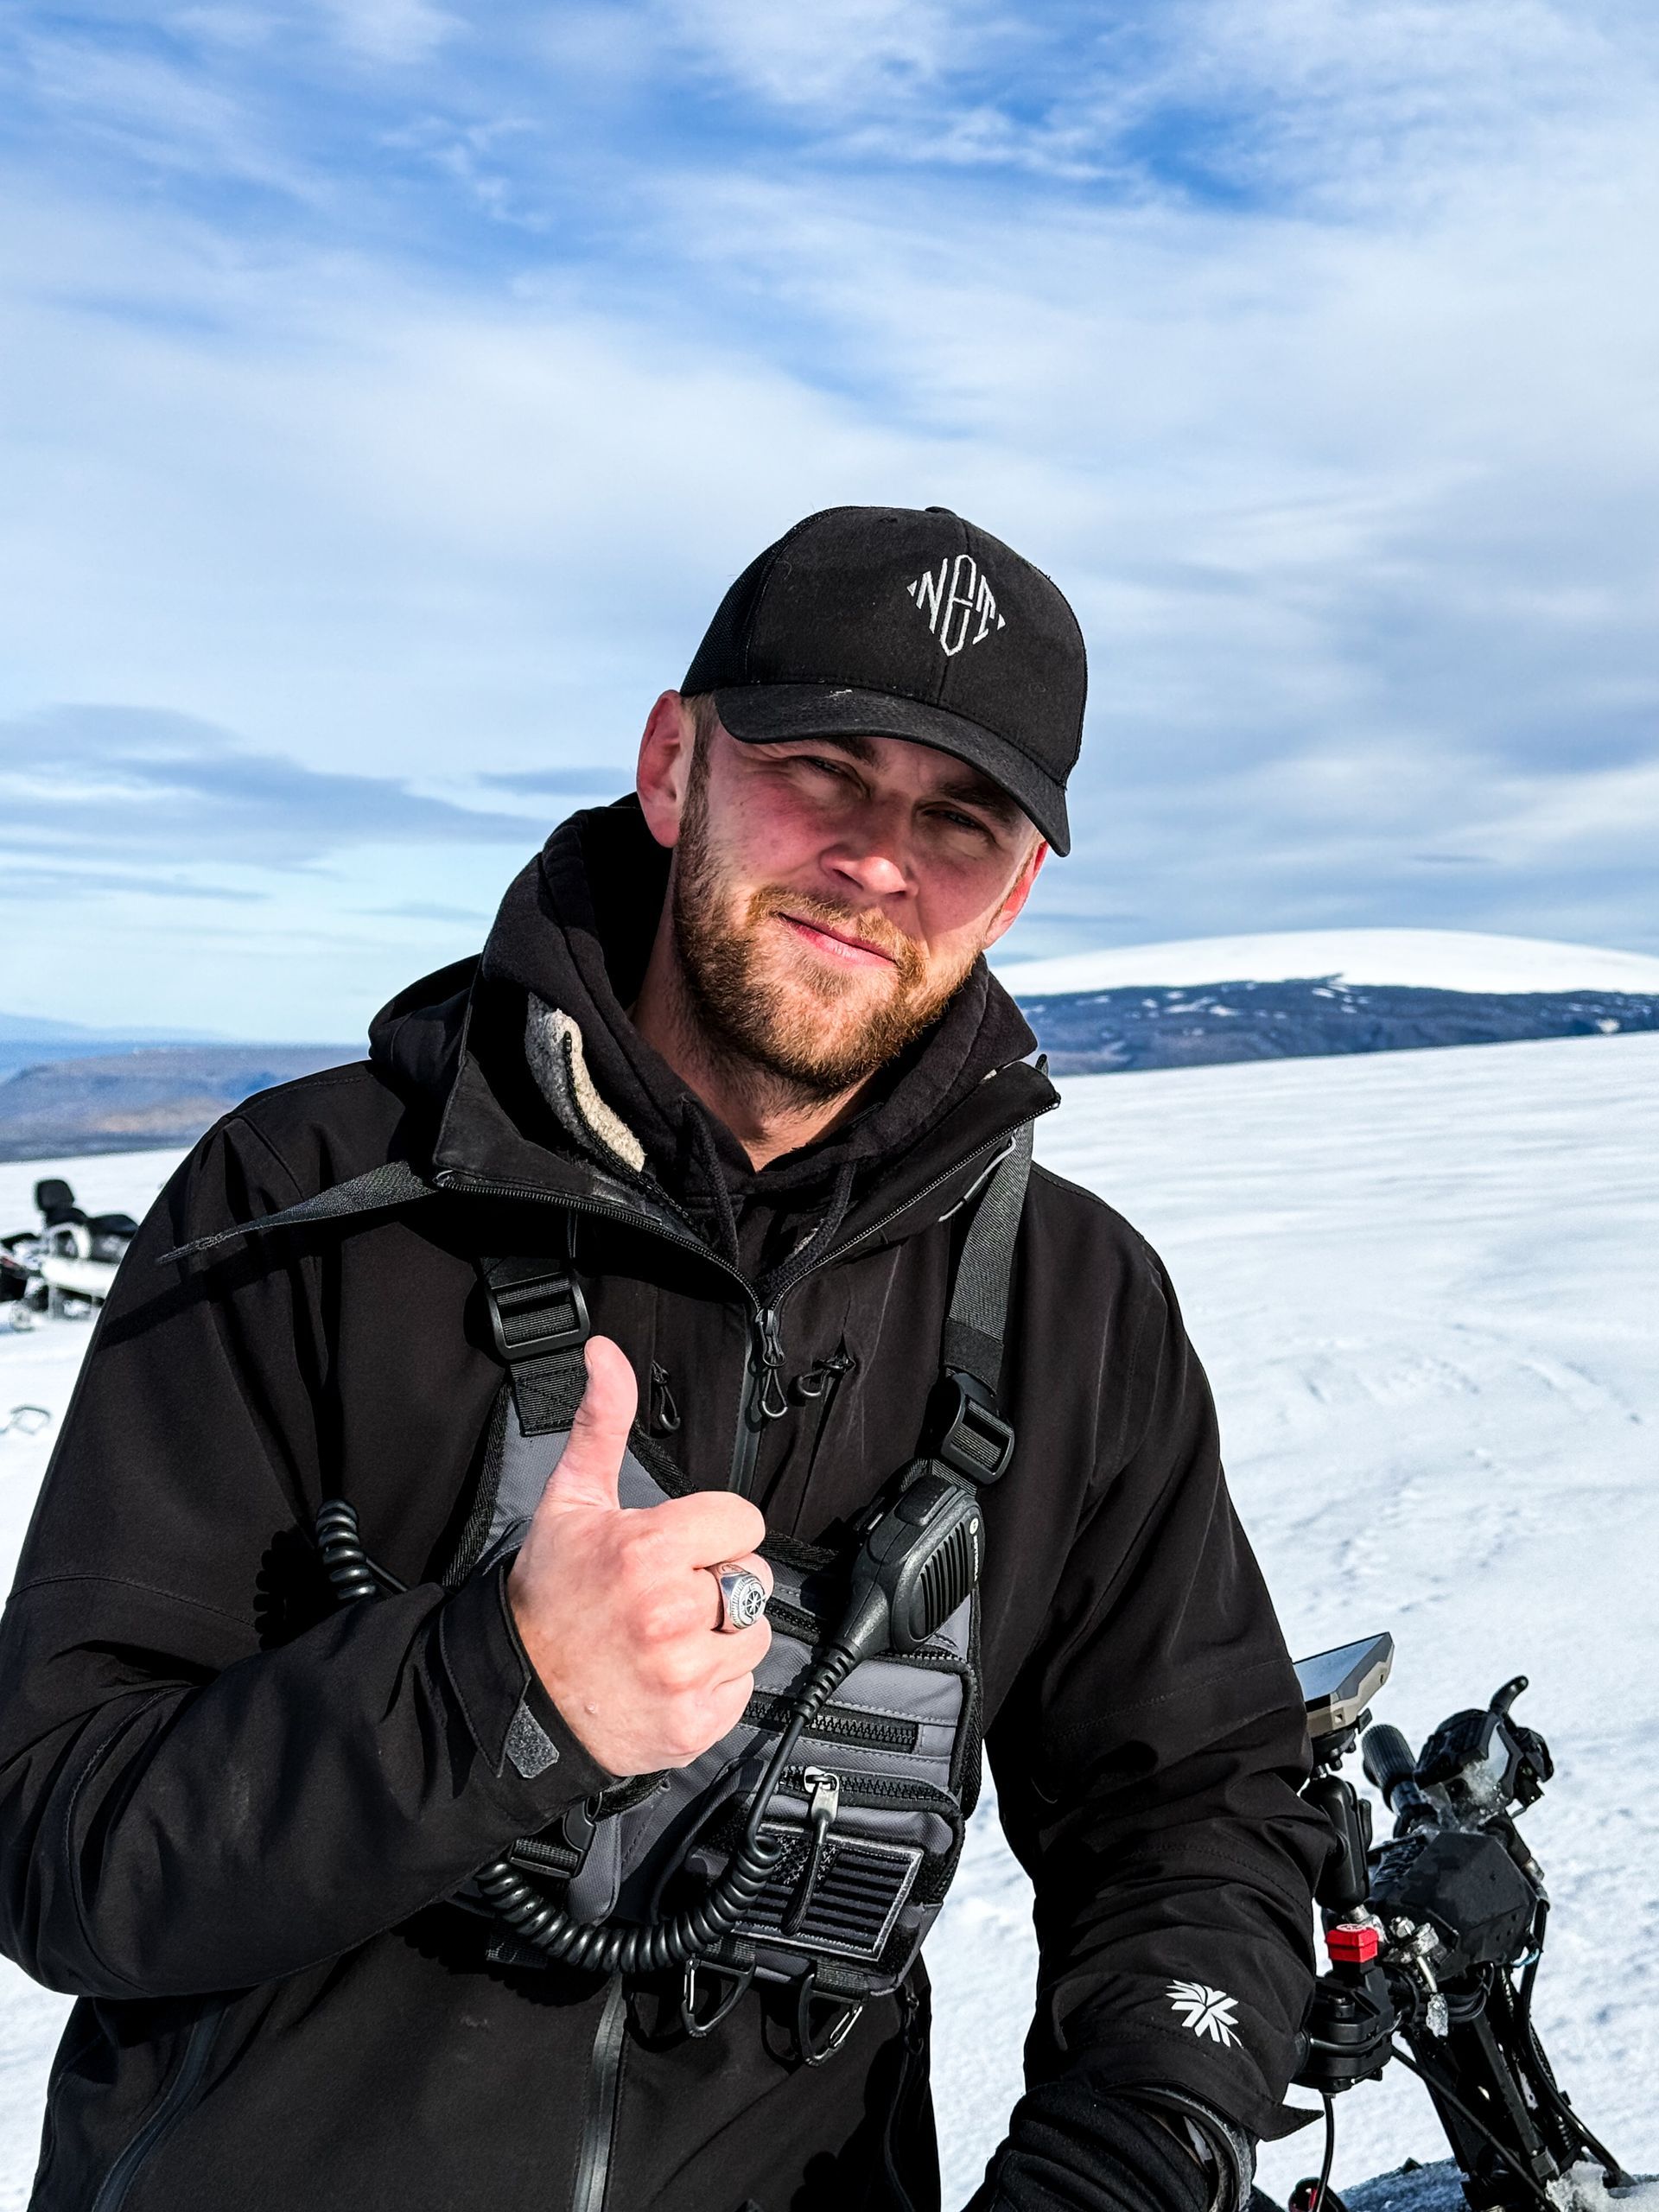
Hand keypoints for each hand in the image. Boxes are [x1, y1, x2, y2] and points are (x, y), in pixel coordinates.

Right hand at [507, 1336, 771, 1775]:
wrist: (514, 1696)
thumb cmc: (547, 1596)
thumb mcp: (571, 1500)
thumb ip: (602, 1422)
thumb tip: (606, 1354)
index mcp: (649, 1549)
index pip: (743, 1522)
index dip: (712, 1532)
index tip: (678, 1547)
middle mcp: (671, 1612)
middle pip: (752, 1577)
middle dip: (716, 1581)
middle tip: (663, 1595)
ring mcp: (684, 1673)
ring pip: (753, 1634)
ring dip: (720, 1636)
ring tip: (665, 1638)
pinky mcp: (692, 1724)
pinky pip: (740, 1689)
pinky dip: (712, 1686)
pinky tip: (666, 1676)